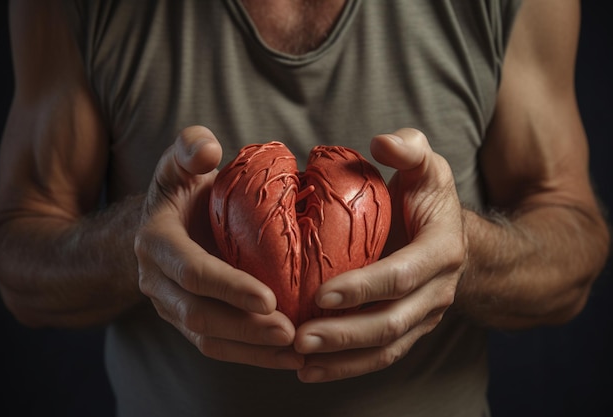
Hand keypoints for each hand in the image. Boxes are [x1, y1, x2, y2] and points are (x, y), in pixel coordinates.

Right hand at [135, 126, 302, 369]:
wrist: (163, 223)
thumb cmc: (182, 191)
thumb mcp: (180, 162)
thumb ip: (189, 147)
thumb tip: (208, 149)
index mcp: (157, 242)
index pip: (192, 272)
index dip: (229, 288)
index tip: (270, 298)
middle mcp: (158, 281)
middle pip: (198, 315)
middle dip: (245, 328)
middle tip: (291, 332)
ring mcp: (171, 306)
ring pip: (208, 339)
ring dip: (252, 350)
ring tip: (296, 352)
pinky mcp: (189, 321)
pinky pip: (216, 346)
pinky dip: (250, 355)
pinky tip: (285, 356)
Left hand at [293, 128, 466, 381]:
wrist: (449, 237)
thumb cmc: (427, 199)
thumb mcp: (426, 165)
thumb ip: (409, 149)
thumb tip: (381, 142)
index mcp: (441, 252)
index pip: (401, 276)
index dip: (363, 288)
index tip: (321, 295)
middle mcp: (436, 291)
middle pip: (391, 323)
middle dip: (344, 334)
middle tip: (299, 338)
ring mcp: (423, 317)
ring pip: (385, 348)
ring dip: (342, 359)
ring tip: (299, 361)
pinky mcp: (408, 330)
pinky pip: (380, 357)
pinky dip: (346, 367)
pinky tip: (310, 371)